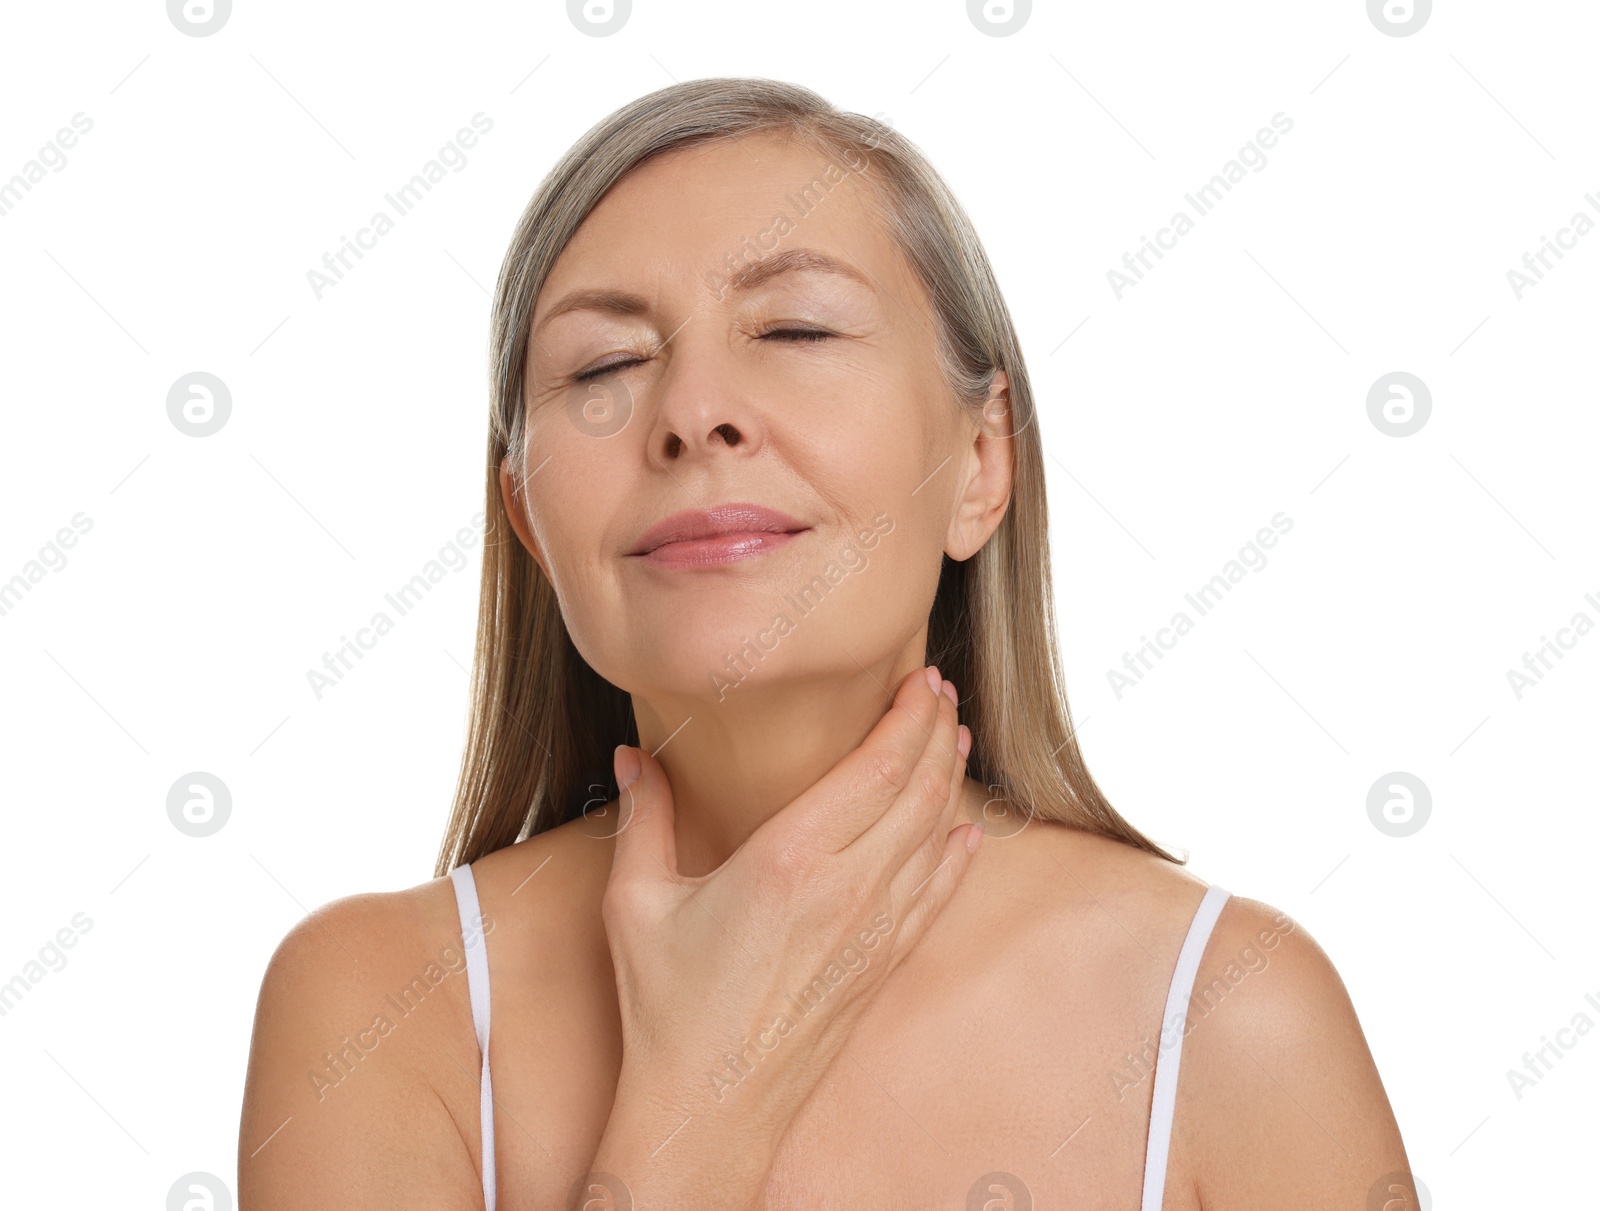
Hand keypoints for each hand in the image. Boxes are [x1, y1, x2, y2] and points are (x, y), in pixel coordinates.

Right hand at [589, 664, 978, 1205]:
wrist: (709, 1110)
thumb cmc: (666, 1008)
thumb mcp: (638, 903)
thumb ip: (643, 818)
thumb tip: (632, 758)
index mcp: (788, 861)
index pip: (877, 767)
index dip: (909, 716)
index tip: (918, 678)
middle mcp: (846, 891)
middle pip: (919, 790)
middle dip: (937, 731)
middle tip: (939, 691)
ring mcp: (873, 932)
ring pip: (936, 836)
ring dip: (950, 781)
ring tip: (954, 739)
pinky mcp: (882, 967)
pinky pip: (936, 895)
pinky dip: (958, 856)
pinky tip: (968, 832)